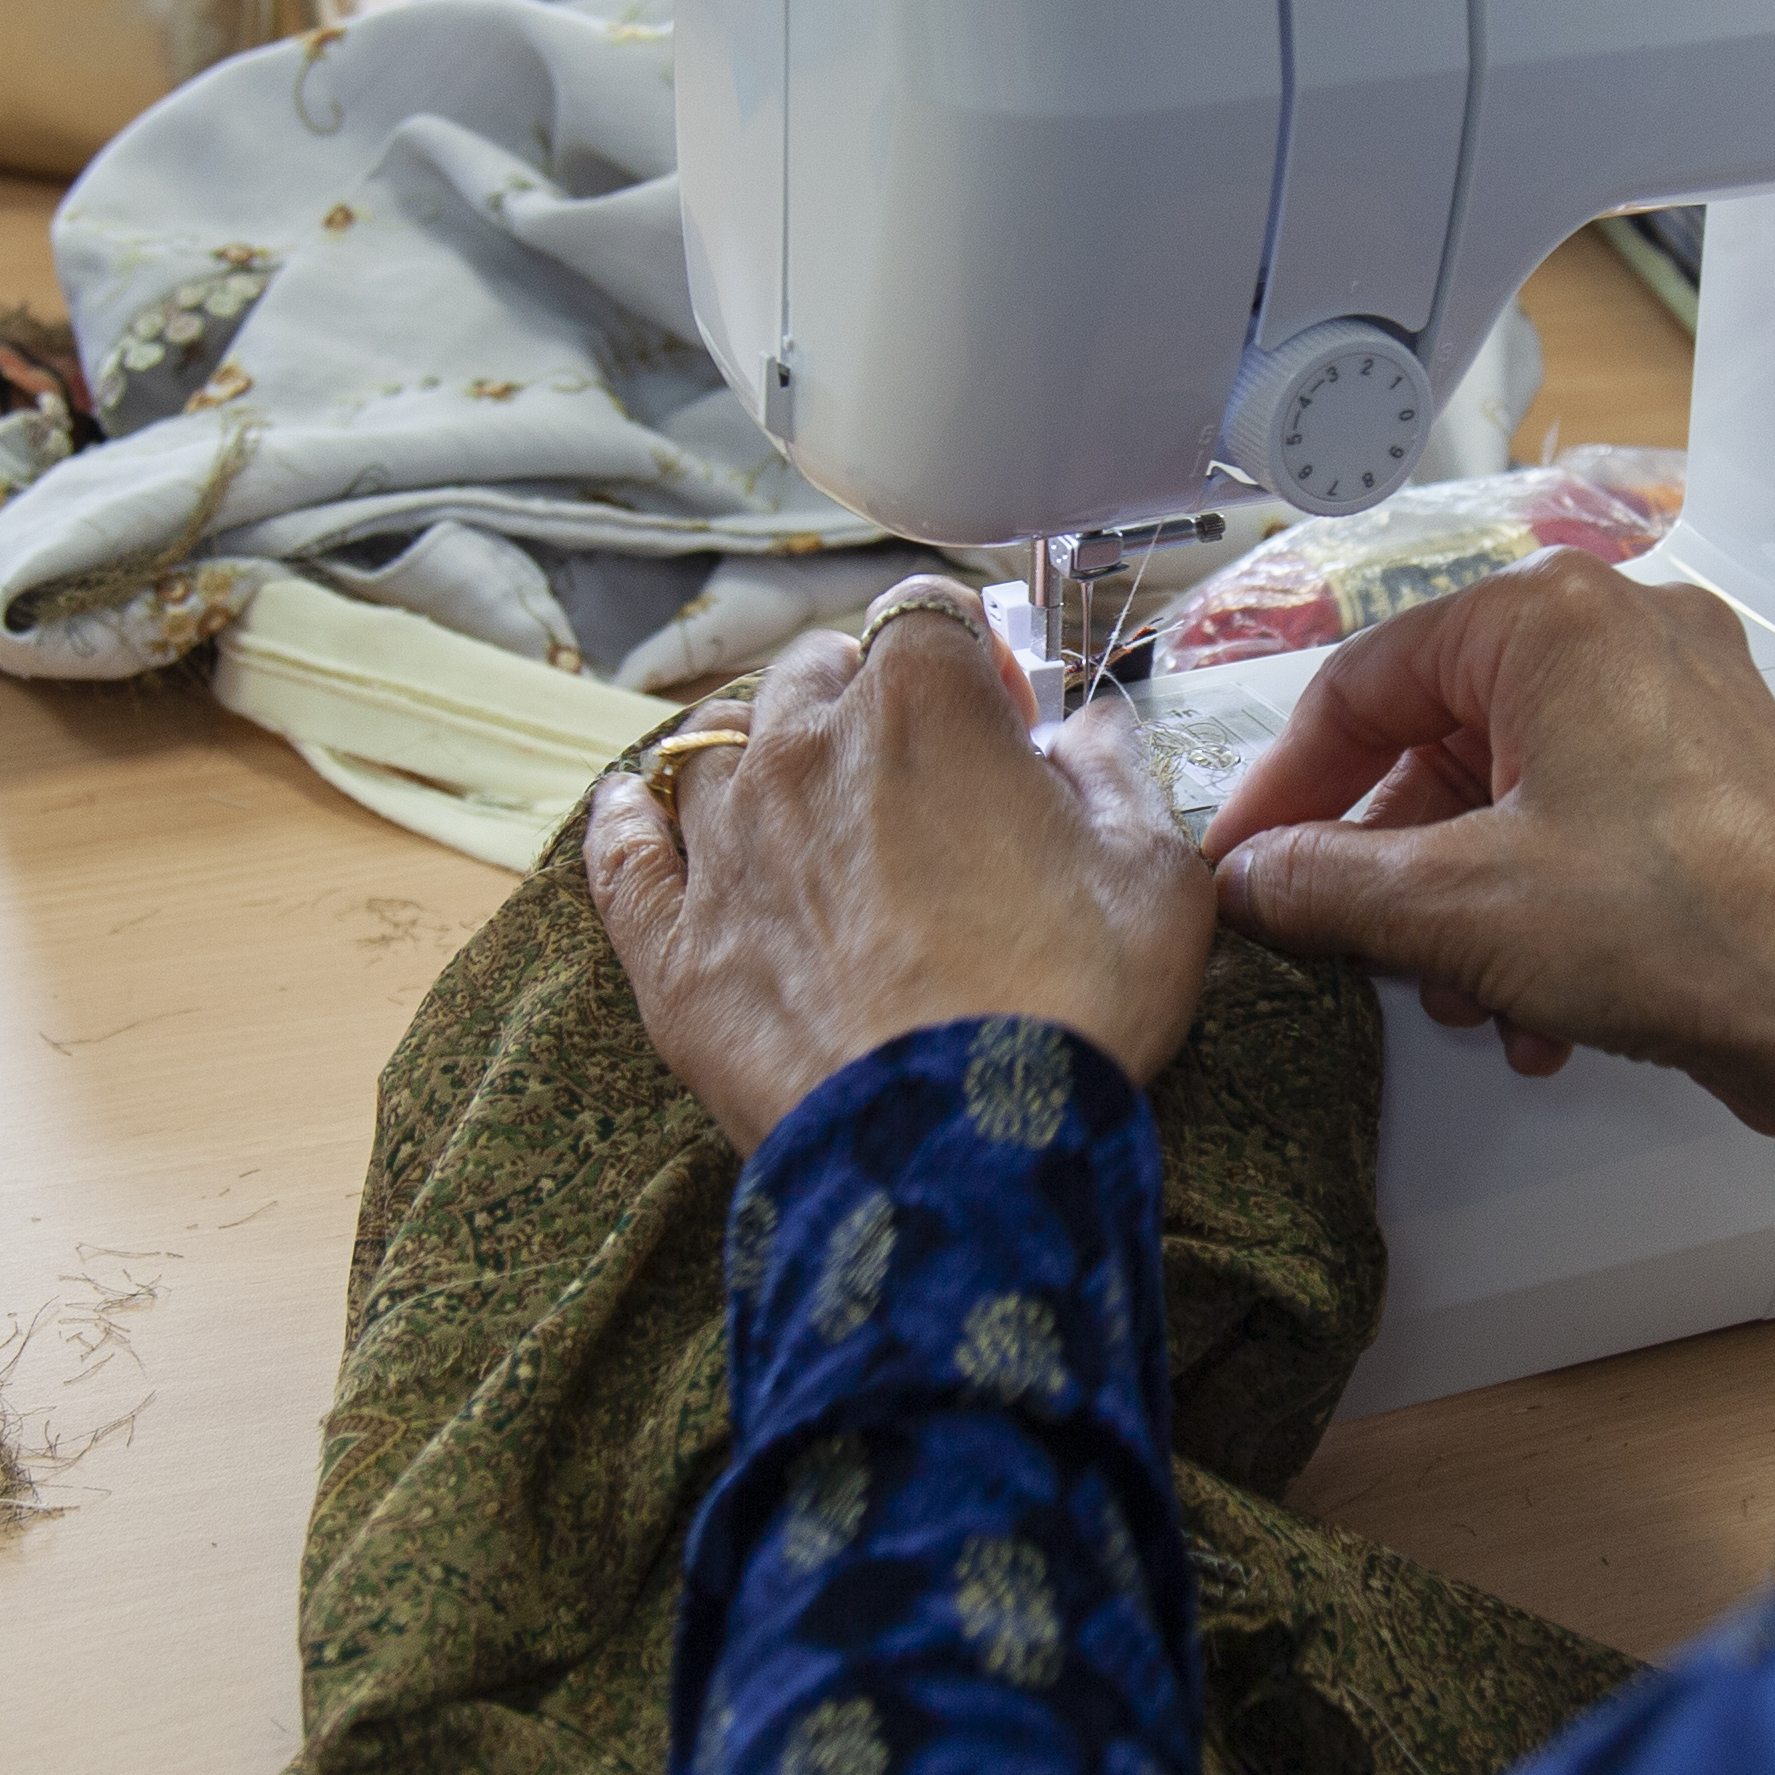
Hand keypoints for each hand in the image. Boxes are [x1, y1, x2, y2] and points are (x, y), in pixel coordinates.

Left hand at [589, 588, 1216, 1150]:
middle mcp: (803, 750)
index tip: (1002, 715)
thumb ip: (1115, 774)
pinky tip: (632, 810)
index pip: (928, 616)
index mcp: (921, 706)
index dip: (971, 658)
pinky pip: (619, 850)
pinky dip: (626, 819)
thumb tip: (1089, 733)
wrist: (959, 1158)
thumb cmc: (1070, 1009)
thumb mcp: (1154, 875)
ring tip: (797, 793)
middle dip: (864, 696)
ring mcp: (724, 845)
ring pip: (713, 744)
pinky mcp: (670, 944)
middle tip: (914, 767)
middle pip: (814, 669)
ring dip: (758, 751)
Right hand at [1202, 551, 1774, 1257]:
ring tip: (1464, 1008)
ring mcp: (1685, 699)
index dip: (1285, 785)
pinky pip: (1589, 822)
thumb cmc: (1673, 928)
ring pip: (1515, 794)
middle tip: (1348, 954)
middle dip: (1392, 868)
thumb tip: (1244, 879)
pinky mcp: (1724, 774)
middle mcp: (1623, 630)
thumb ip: (1327, 884)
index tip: (1239, 865)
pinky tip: (1538, 1018)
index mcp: (1550, 618)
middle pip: (1442, 740)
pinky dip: (1543, 909)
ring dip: (1465, 909)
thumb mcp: (1460, 909)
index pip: (1363, 682)